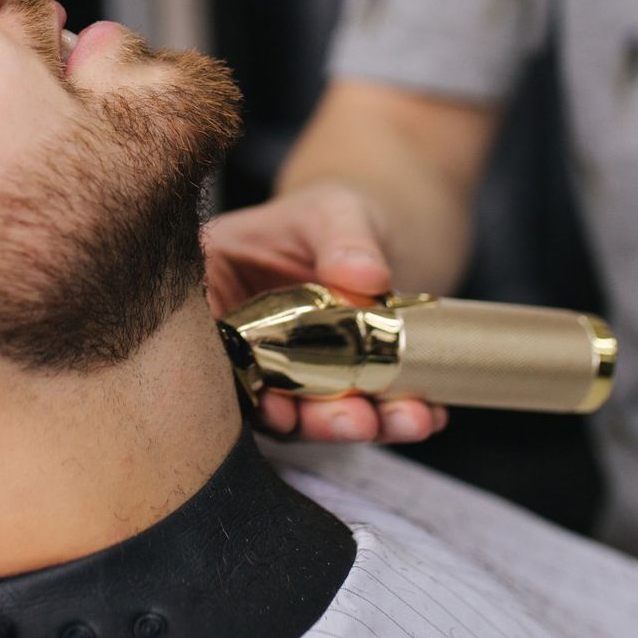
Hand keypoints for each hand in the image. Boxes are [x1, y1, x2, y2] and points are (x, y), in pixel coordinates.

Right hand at [205, 182, 447, 443]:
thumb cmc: (335, 212)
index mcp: (212, 286)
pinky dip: (391, 418)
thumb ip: (345, 239)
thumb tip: (364, 277)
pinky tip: (428, 413)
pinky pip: (354, 412)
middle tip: (355, 422)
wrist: (374, 230)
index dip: (238, 386)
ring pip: (307, 415)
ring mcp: (284, 371)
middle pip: (258, 394)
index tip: (278, 407)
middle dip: (308, 419)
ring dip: (355, 426)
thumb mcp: (337, 211)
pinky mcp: (328, 390)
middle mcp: (239, 339)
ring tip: (407, 419)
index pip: (209, 348)